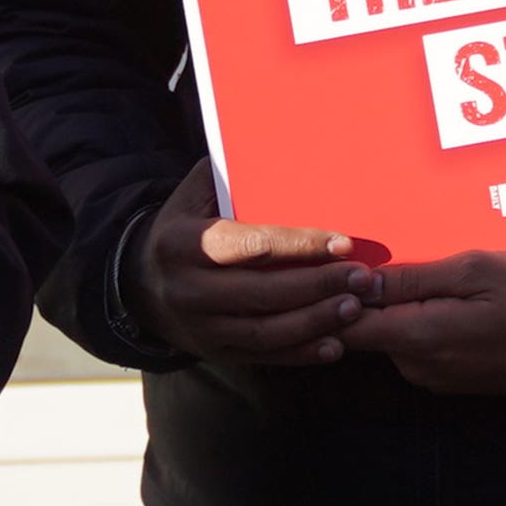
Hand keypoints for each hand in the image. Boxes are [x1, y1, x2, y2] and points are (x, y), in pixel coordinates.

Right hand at [139, 159, 370, 368]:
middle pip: (262, 293)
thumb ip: (232, 177)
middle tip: (362, 278)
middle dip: (317, 286)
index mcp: (183, 243)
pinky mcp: (215, 352)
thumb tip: (286, 148)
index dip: (299, 245)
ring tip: (354, 307)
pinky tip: (335, 344)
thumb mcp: (195, 195)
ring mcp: (200, 327)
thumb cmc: (187, 226)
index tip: (343, 243)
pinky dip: (301, 353)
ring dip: (315, 321)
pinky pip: (264, 356)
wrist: (143, 284)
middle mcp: (188, 290)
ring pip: (266, 332)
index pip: (250, 245)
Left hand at [349, 248, 505, 397]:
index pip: (347, 326)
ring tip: (429, 279)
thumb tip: (360, 281)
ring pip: (393, 338)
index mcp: (419, 337)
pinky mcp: (451, 381)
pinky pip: (418, 348)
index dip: (336, 296)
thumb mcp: (474, 269)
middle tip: (391, 262)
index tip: (341, 270)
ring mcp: (435, 379)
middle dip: (370, 298)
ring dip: (400, 310)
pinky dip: (421, 324)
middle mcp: (419, 367)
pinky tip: (449, 303)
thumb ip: (412, 279)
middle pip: (367, 332)